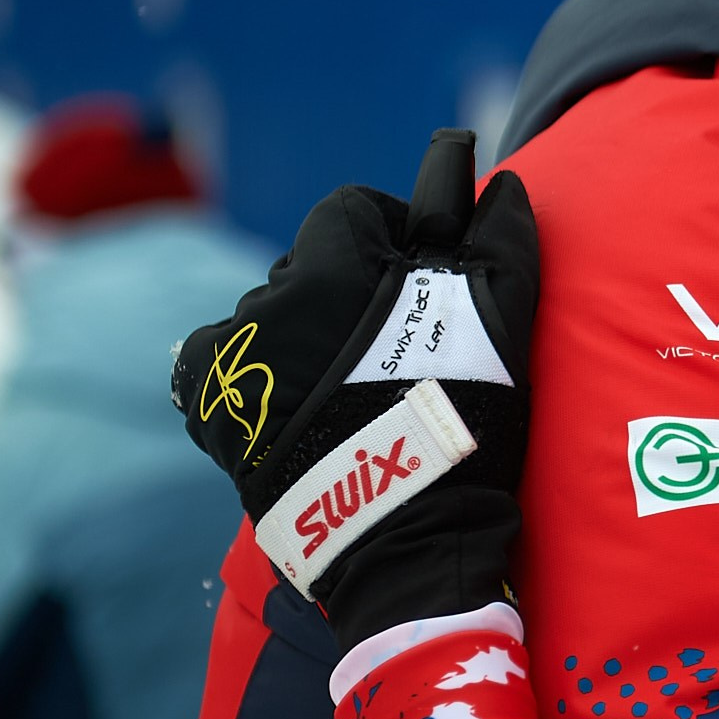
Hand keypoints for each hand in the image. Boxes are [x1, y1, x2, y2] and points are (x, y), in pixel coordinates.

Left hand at [173, 129, 537, 646]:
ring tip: (351, 389)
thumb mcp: (500, 320)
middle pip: (309, 266)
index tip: (419, 280)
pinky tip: (298, 405)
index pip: (352, 210)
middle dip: (346, 290)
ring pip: (275, 317)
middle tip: (392, 346)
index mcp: (331, 265)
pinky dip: (260, 375)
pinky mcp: (214, 409)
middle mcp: (269, 300)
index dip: (390, 235)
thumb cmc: (459, 417)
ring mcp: (236, 359)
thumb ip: (502, 241)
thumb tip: (504, 186)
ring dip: (306, 335)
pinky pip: (230, 366)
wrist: (401, 532)